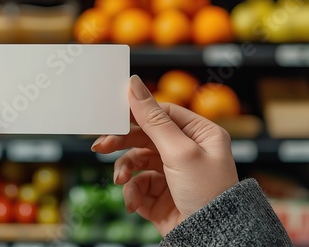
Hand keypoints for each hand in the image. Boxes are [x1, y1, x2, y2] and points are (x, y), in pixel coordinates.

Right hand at [91, 75, 238, 235]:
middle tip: (101, 146)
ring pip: (137, 161)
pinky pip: (139, 185)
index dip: (136, 112)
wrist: (211, 241)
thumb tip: (133, 83)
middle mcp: (186, 151)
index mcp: (200, 134)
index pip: (162, 114)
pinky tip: (134, 203)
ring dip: (126, 171)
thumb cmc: (207, 192)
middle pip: (145, 137)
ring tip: (121, 181)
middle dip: (122, 143)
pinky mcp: (161, 194)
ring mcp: (172, 173)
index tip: (112, 113)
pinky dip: (133, 193)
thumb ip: (152, 118)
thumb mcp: (178, 150)